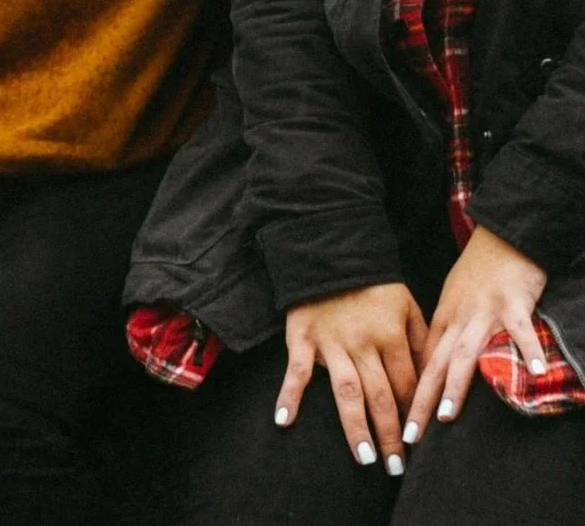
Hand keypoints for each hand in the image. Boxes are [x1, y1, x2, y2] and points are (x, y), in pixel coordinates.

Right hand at [277, 283, 426, 474]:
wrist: (329, 250)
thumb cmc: (373, 284)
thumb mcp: (406, 306)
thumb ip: (420, 343)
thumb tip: (434, 382)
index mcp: (391, 335)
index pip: (407, 386)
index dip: (414, 417)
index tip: (420, 445)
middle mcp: (362, 342)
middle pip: (381, 396)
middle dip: (391, 435)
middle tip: (395, 468)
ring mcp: (331, 341)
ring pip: (346, 391)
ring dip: (356, 427)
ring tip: (365, 458)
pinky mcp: (302, 336)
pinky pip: (296, 369)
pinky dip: (289, 394)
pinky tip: (285, 421)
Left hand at [402, 225, 547, 443]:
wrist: (500, 237)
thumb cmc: (477, 273)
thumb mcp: (452, 302)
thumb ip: (446, 334)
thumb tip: (433, 368)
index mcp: (443, 319)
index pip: (424, 363)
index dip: (412, 394)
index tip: (402, 425)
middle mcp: (458, 319)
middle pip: (437, 365)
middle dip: (421, 401)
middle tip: (410, 435)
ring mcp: (484, 312)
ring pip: (466, 353)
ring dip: (456, 385)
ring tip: (447, 415)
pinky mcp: (512, 303)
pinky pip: (519, 330)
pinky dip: (527, 350)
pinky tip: (535, 373)